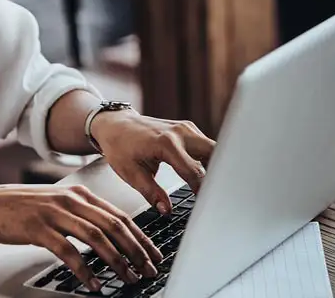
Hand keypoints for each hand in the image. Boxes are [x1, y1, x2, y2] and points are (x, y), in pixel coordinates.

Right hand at [0, 184, 162, 290]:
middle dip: (136, 250)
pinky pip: (68, 252)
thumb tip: (106, 233)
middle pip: (113, 226)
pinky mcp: (38, 229)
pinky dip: (84, 269)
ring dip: (116, 260)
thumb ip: (79, 213)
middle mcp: (70, 200)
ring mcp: (55, 213)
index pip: (119, 215)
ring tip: (128, 277)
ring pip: (96, 237)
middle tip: (149, 269)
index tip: (153, 252)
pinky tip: (93, 283)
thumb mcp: (54, 203)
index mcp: (78, 193)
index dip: (140, 235)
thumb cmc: (17, 208)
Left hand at [89, 111, 216, 213]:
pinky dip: (209, 160)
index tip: (206, 204)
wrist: (115, 124)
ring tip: (214, 187)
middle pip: (213, 153)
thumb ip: (151, 192)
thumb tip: (166, 209)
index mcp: (165, 143)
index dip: (202, 190)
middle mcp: (180, 133)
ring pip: (213, 148)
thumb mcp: (130, 173)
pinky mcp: (188, 129)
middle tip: (218, 195)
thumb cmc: (120, 147)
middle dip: (219, 174)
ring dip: (216, 166)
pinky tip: (207, 175)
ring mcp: (186, 128)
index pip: (193, 171)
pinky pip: (205, 145)